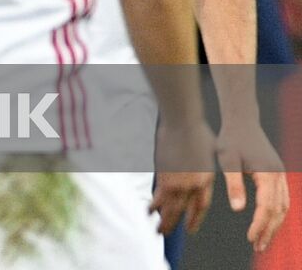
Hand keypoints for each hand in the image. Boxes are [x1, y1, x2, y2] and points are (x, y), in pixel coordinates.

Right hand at [151, 121, 215, 235]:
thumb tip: (194, 178)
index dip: (194, 219)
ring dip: (162, 220)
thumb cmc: (198, 133)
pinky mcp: (163, 173)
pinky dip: (153, 204)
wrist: (183, 122)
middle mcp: (192, 184)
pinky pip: (158, 194)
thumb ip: (201, 171)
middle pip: (182, 211)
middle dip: (174, 224)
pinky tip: (148, 211)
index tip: (190, 229)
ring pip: (169, 206)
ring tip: (157, 230)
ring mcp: (176, 180)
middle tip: (165, 233)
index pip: (201, 206)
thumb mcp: (208, 155)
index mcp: (206, 180)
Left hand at [216, 117, 289, 251]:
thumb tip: (238, 210)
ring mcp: (281, 174)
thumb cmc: (231, 139)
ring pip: (284, 206)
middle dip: (269, 230)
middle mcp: (278, 175)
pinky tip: (268, 222)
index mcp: (267, 173)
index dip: (260, 224)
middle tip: (258, 247)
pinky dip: (277, 213)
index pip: (267, 206)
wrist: (242, 120)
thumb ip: (234, 185)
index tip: (250, 238)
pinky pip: (283, 198)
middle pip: (278, 210)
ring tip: (262, 240)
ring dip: (275, 224)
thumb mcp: (227, 161)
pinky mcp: (277, 173)